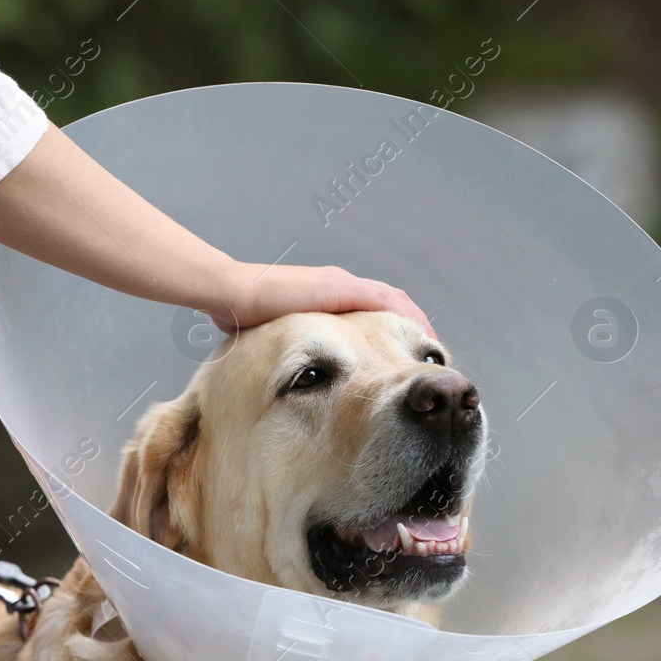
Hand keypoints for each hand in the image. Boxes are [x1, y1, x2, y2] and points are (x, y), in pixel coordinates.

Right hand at [207, 263, 436, 338]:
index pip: (372, 310)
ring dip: (415, 325)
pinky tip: (421, 339)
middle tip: (430, 356)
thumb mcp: (271, 339)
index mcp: (327, 296)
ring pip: (394, 302)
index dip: (393, 330)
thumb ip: (288, 350)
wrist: (227, 293)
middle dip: (412, 329)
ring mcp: (341, 284)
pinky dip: (407, 319)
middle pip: (391, 304)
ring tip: (432, 352)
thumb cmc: (239, 319)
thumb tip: (287, 375)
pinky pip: (386, 303)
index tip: (404, 356)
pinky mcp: (339, 289)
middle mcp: (340, 285)